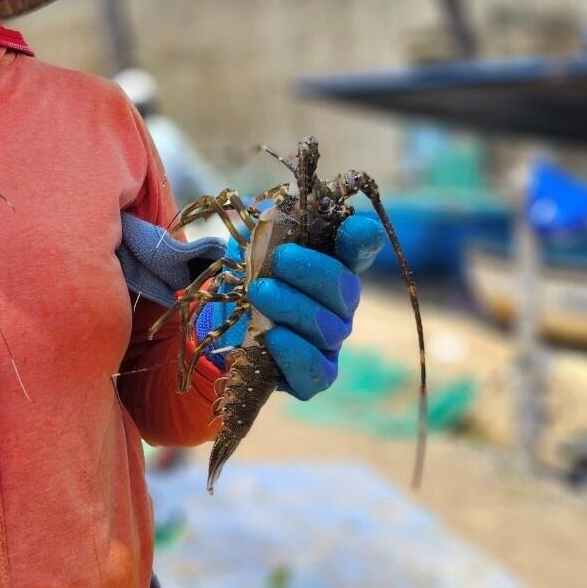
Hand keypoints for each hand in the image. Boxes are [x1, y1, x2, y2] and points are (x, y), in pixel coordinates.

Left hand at [195, 214, 384, 399]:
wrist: (224, 321)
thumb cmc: (247, 274)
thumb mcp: (251, 243)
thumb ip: (270, 227)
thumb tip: (279, 212)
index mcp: (330, 263)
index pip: (359, 248)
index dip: (361, 239)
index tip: (357, 230)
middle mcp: (338, 303)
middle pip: (345, 288)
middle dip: (312, 271)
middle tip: (279, 260)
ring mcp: (329, 342)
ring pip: (328, 329)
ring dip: (293, 307)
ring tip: (259, 292)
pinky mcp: (313, 376)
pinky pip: (317, 373)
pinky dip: (296, 354)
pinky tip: (273, 337)